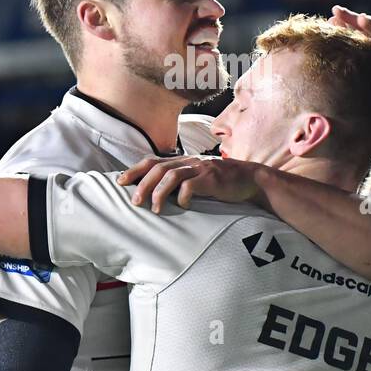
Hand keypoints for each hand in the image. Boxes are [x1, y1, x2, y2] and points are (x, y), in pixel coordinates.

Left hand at [118, 156, 263, 212]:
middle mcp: (189, 162)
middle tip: (134, 202)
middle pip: (158, 168)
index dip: (135, 170)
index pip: (153, 161)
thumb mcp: (198, 178)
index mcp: (183, 161)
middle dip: (142, 184)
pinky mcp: (212, 179)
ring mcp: (200, 169)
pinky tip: (183, 205)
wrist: (250, 180)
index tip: (120, 181)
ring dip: (158, 192)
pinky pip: (191, 186)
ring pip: (171, 176)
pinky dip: (183, 196)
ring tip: (153, 209)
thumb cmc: (221, 183)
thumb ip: (180, 181)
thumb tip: (157, 194)